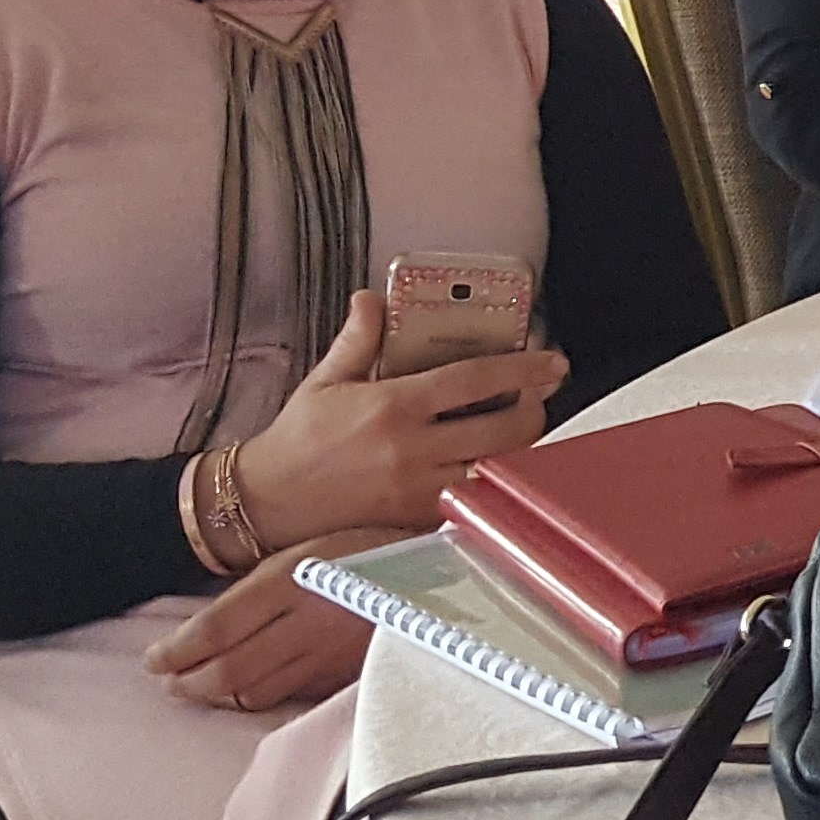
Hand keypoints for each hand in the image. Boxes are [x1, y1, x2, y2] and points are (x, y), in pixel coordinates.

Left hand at [145, 526, 409, 712]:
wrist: (455, 570)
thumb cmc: (377, 546)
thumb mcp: (314, 548)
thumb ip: (266, 583)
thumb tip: (212, 623)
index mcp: (291, 579)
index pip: (214, 629)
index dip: (176, 651)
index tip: (152, 661)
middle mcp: (305, 622)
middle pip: (228, 671)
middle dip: (189, 683)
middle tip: (169, 684)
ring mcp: (329, 655)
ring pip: (256, 692)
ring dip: (219, 696)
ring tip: (200, 690)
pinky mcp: (349, 677)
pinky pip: (293, 697)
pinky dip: (261, 699)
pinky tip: (250, 694)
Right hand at [229, 290, 571, 549]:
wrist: (267, 502)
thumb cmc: (297, 440)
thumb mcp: (325, 381)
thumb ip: (357, 339)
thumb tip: (372, 298)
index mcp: (394, 407)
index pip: (475, 380)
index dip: (523, 368)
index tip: (552, 361)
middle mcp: (413, 450)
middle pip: (504, 430)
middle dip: (535, 410)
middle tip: (539, 396)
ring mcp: (419, 490)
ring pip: (497, 469)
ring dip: (519, 449)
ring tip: (520, 428)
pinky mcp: (418, 521)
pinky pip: (473, 501)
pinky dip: (490, 483)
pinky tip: (491, 465)